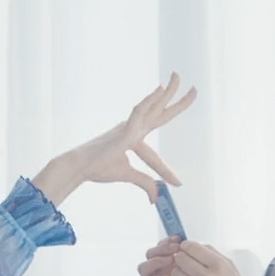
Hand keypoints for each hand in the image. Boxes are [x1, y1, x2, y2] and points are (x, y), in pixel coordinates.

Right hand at [34, 74, 197, 203]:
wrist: (79, 166)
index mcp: (134, 139)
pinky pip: (139, 112)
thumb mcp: (127, 175)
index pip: (156, 155)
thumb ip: (144, 183)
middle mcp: (134, 129)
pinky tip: (161, 90)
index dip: (166, 171)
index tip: (177, 184)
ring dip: (167, 93)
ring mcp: (129, 127)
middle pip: (161, 114)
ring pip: (153, 107)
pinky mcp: (124, 129)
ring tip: (177, 78)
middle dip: (178, 102)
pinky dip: (150, 101)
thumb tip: (156, 197)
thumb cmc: (98, 168)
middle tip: (195, 89)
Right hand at [138, 237, 203, 275]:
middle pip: (151, 253)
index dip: (168, 240)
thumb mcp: (209, 268)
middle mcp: (163, 270)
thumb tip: (189, 240)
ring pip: (145, 268)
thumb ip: (199, 254)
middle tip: (174, 248)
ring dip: (156, 261)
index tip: (178, 239)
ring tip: (170, 260)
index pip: (163, 245)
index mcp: (173, 260)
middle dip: (161, 248)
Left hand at [167, 241, 266, 275]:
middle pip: (180, 258)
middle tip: (184, 262)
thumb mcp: (231, 268)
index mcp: (219, 265)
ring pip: (175, 273)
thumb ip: (213, 254)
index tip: (185, 248)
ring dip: (178, 273)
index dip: (185, 246)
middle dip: (180, 259)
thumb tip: (195, 245)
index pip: (192, 247)